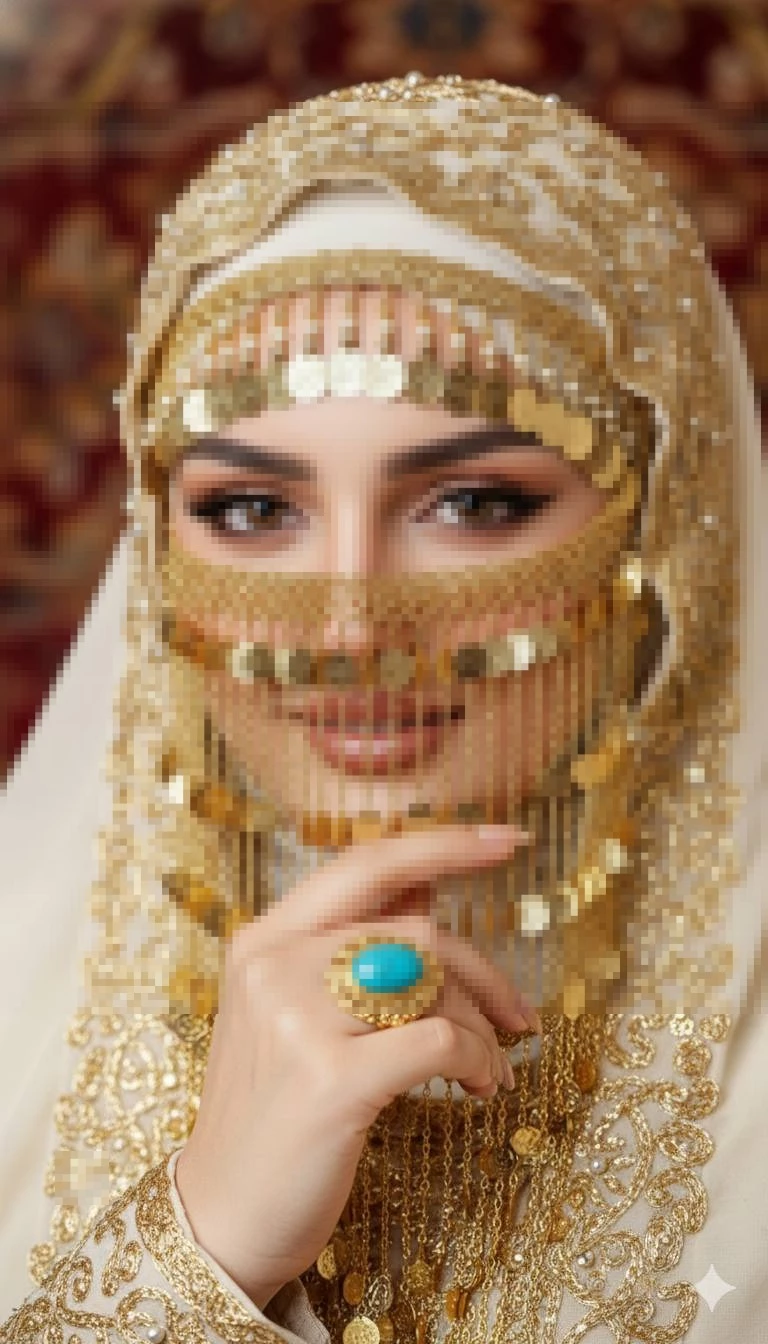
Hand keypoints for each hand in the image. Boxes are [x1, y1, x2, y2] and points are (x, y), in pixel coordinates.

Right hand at [175, 824, 536, 1308]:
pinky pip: (439, 1041)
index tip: (506, 839)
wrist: (219, 1216)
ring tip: (491, 1068)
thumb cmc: (270, 1111)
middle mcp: (274, 966)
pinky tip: (482, 1087)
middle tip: (520, 1014)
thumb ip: (348, 946)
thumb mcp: (288, 1012)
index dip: (442, 844)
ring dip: (483, 1027)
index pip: (366, 866)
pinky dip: (479, 1060)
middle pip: (417, 930)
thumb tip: (429, 886)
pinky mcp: (330, 1079)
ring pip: (433, 983)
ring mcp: (298, 1020)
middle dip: (484, 972)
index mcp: (263, 940)